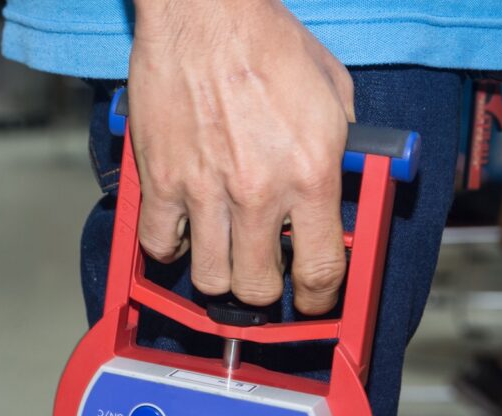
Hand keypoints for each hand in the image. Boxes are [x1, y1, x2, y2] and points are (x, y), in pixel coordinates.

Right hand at [129, 0, 354, 313]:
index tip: (316, 301)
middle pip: (259, 287)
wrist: (204, 12)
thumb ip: (342, 148)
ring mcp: (204, 191)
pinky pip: (159, 245)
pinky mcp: (160, 181)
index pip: (322, 270)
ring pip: (208, 278)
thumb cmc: (266, 40)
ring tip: (224, 257)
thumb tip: (340, 185)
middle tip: (266, 277)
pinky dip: (171, 248)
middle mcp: (258, 193)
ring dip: (219, 276)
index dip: (321, 300)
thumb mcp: (332, 91)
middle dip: (267, 292)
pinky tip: (183, 231)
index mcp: (311, 173)